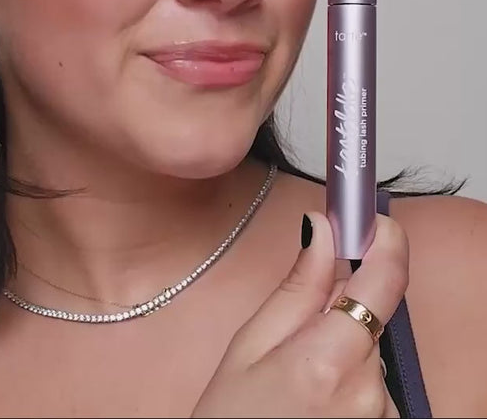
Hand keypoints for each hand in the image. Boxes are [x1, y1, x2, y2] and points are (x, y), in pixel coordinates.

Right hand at [191, 212, 407, 417]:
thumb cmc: (232, 418)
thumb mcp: (250, 345)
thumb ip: (297, 286)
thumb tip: (322, 230)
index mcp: (328, 360)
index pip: (384, 281)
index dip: (387, 240)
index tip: (376, 221)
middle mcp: (368, 391)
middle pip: (371, 315)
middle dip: (341, 305)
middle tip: (297, 324)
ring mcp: (381, 416)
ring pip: (369, 348)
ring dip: (342, 344)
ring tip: (297, 374)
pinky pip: (373, 383)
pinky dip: (349, 376)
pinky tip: (314, 397)